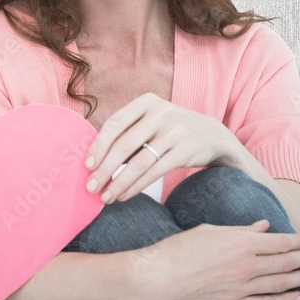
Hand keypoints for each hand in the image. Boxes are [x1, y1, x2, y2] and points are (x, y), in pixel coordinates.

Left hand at [85, 93, 242, 201]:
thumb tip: (94, 159)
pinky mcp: (185, 151)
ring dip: (119, 182)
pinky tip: (124, 195)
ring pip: (139, 162)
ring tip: (106, 197)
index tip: (86, 165)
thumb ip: (127, 132)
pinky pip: (155, 172)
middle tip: (90, 187)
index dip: (98, 145)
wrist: (212, 135)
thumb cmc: (170, 130)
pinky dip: (136, 186)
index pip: (115, 124)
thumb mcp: (151, 120)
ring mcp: (175, 132)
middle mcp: (160, 113)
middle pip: (124, 144)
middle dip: (104, 169)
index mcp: (146, 102)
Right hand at [133, 221, 299, 299]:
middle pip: (285, 262)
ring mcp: (242, 287)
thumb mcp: (211, 230)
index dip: (297, 242)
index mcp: (241, 243)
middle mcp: (247, 265)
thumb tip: (263, 226)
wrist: (161, 276)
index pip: (279, 242)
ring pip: (281, 283)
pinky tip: (298, 297)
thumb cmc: (181, 248)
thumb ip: (241, 230)